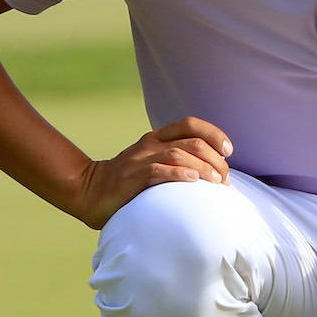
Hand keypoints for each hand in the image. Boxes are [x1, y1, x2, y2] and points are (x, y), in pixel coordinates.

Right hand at [70, 116, 233, 229]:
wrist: (88, 192)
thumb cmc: (127, 183)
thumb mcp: (151, 164)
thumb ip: (174, 162)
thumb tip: (212, 172)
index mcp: (156, 138)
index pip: (190, 124)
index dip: (214, 134)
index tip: (228, 151)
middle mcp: (150, 145)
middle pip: (192, 142)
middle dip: (215, 159)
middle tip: (225, 179)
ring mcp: (140, 160)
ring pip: (180, 155)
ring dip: (203, 168)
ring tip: (216, 182)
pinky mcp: (131, 178)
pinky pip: (158, 171)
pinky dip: (179, 175)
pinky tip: (193, 182)